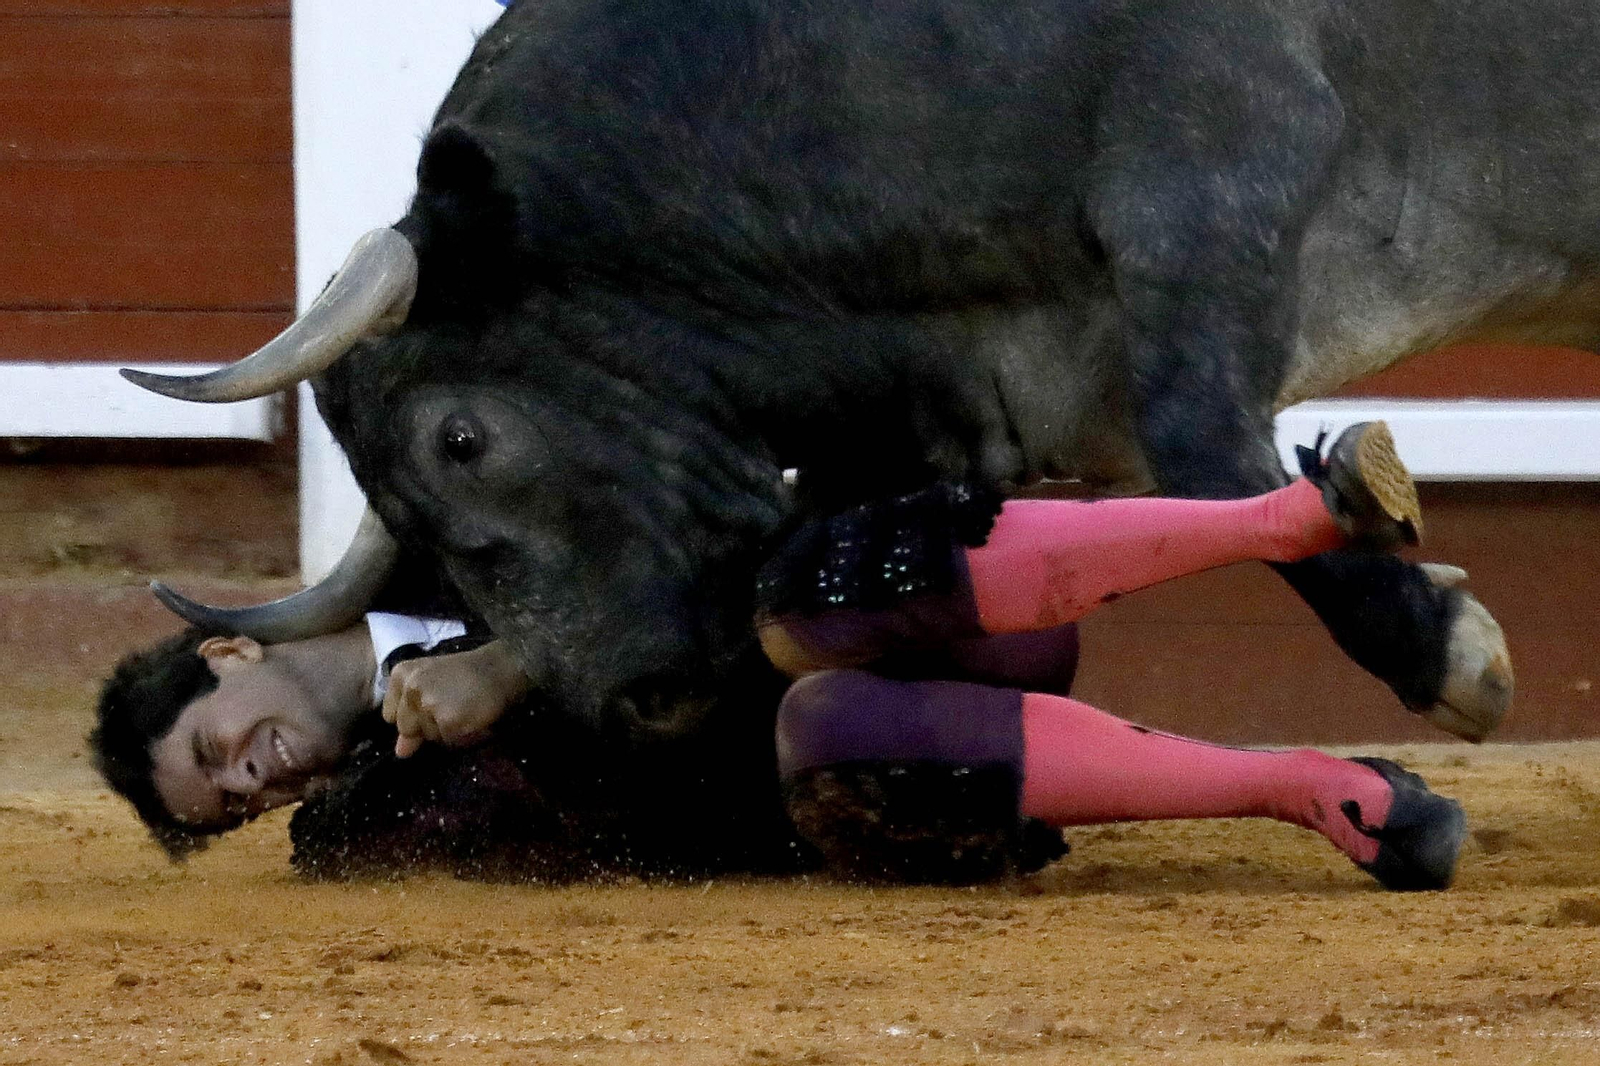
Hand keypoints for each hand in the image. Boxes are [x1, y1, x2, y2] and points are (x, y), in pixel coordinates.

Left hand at [381, 641, 533, 757]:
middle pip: (407, 728)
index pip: (390, 715)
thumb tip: (400, 753)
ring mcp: (429, 704)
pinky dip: (461, 734)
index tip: (431, 701)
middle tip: (451, 703)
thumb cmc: (466, 674)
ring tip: (463, 707)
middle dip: (427, 724)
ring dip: (446, 729)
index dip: (410, 715)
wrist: (500, 668)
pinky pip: (448, 741)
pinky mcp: (448, 720)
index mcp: (402, 674)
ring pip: (428, 736)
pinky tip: (470, 716)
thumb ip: (411, 716)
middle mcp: (411, 687)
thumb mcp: (432, 685)